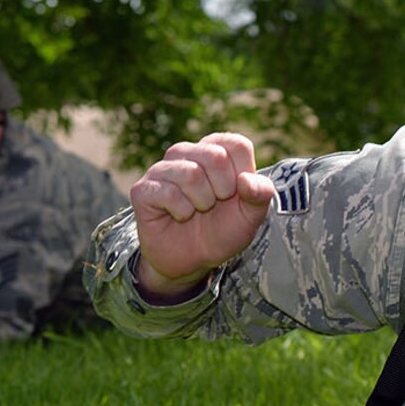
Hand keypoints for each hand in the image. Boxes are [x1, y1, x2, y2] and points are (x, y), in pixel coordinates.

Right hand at [128, 132, 277, 300]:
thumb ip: (261, 194)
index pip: (237, 145)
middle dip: (223, 190)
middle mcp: (187, 153)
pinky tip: (179, 216)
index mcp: (215, 150)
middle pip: (215, 156)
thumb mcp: (251, 216)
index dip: (243, 175)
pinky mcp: (143, 189)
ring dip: (202, 203)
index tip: (235, 193)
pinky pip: (168, 192)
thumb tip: (247, 179)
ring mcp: (162, 169)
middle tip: (214, 204)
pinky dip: (181, 211)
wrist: (193, 260)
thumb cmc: (222, 230)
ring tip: (196, 210)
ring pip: (191, 174)